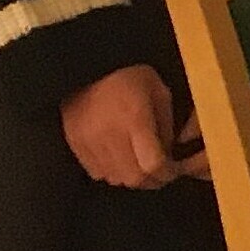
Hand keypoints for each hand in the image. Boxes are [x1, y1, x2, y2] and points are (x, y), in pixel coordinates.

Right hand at [61, 64, 206, 189]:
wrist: (88, 69)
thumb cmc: (130, 78)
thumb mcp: (160, 93)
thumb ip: (167, 126)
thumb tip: (169, 155)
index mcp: (135, 120)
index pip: (152, 164)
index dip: (167, 173)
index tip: (174, 170)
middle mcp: (110, 135)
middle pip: (134, 178)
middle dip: (152, 181)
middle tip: (160, 173)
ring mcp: (89, 143)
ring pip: (115, 179)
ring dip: (132, 178)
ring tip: (140, 165)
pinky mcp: (75, 145)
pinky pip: (97, 173)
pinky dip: (112, 172)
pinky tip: (120, 159)